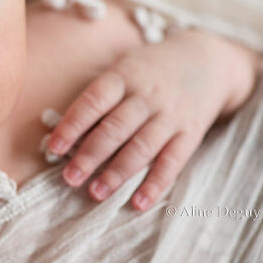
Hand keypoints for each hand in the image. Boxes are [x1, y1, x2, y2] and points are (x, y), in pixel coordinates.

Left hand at [46, 28, 259, 209]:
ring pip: (141, 147)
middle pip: (115, 128)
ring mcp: (170, 115)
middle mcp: (147, 95)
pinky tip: (139, 203)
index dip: (73, 125)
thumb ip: (100, 95)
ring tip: (96, 193)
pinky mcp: (190, 133)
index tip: (54, 148)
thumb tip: (65, 130)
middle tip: (70, 178)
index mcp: (124, 76)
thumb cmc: (151, 68)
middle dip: (90, 155)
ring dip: (117, 173)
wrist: (207, 59)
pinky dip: (156, 184)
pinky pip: (173, 162)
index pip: (94, 101)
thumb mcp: (125, 67)